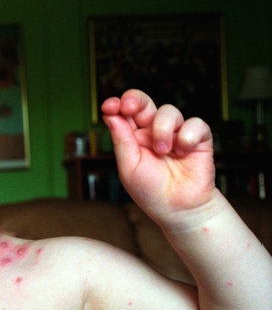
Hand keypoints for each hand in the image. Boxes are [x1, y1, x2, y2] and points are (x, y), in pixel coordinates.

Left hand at [101, 89, 215, 223]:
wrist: (180, 209)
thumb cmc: (151, 191)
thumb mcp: (129, 167)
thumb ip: (121, 140)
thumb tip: (110, 115)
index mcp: (134, 137)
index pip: (124, 113)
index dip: (117, 105)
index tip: (109, 106)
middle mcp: (153, 132)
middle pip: (143, 103)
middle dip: (135, 100)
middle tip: (129, 107)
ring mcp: (176, 134)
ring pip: (168, 111)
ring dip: (162, 129)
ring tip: (162, 150)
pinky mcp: (199, 139)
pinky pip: (196, 124)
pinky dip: (188, 135)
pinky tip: (183, 151)